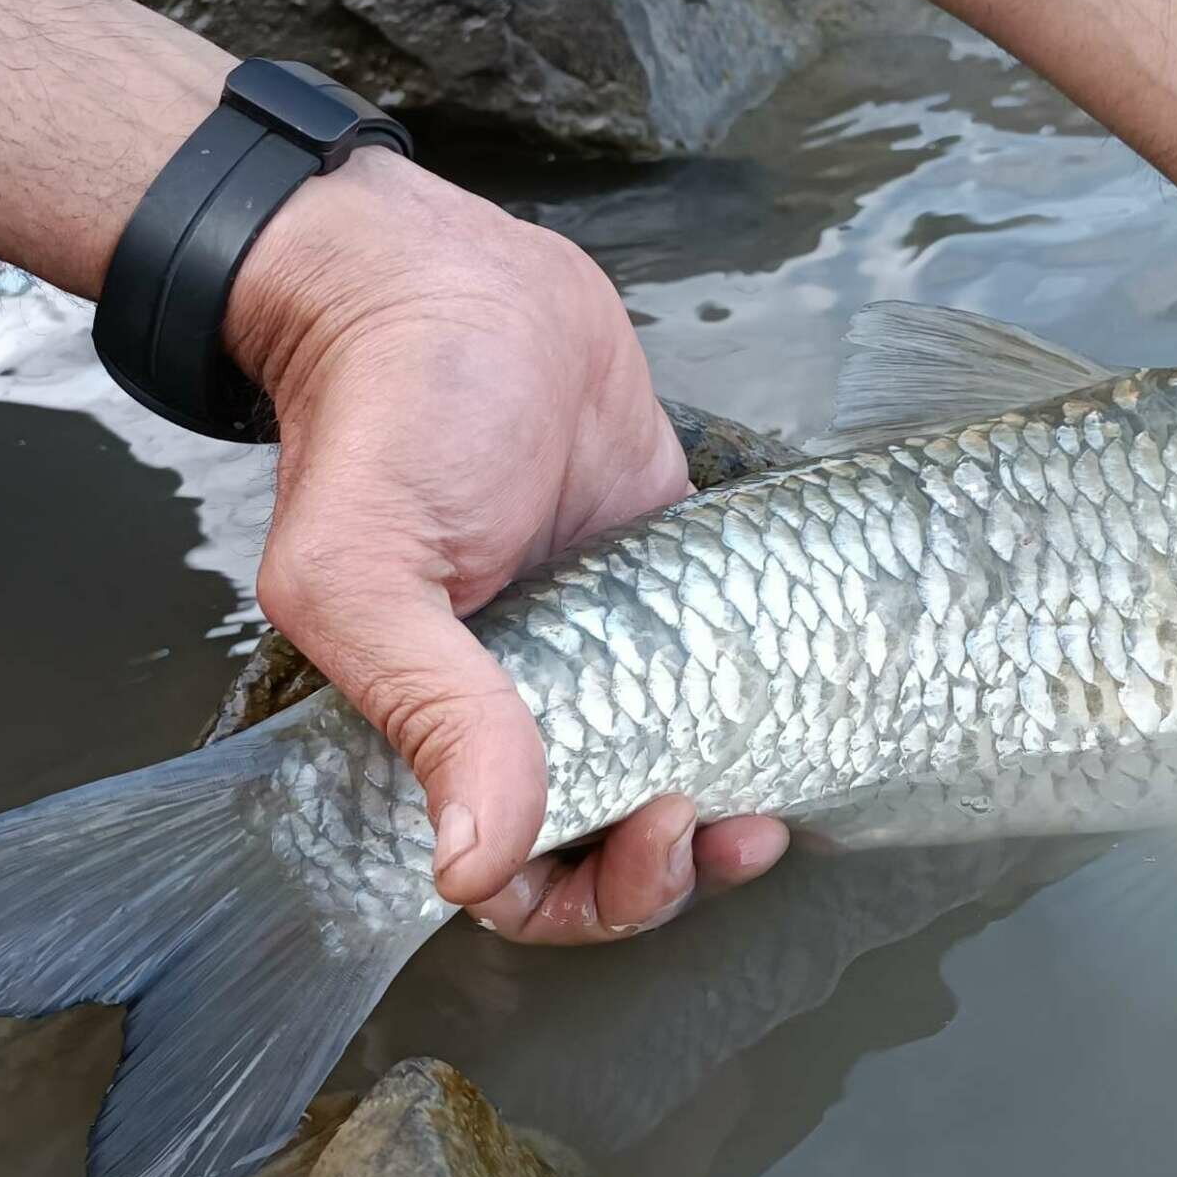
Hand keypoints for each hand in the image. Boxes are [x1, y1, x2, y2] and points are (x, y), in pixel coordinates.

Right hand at [226, 150, 788, 943]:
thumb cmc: (388, 417)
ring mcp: (611, 652)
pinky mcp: (677, 590)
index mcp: (432, 728)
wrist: (453, 280)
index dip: (583, 896)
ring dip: (725, 820)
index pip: (510, 877)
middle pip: (605, 849)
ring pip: (676, 781)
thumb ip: (431, 713)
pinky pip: (728, 683)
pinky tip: (806, 720)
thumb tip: (472, 866)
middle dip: (668, 871)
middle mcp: (524, 707)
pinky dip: (767, 720)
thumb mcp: (370, 572)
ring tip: (772, 809)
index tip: (650, 833)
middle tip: (723, 827)